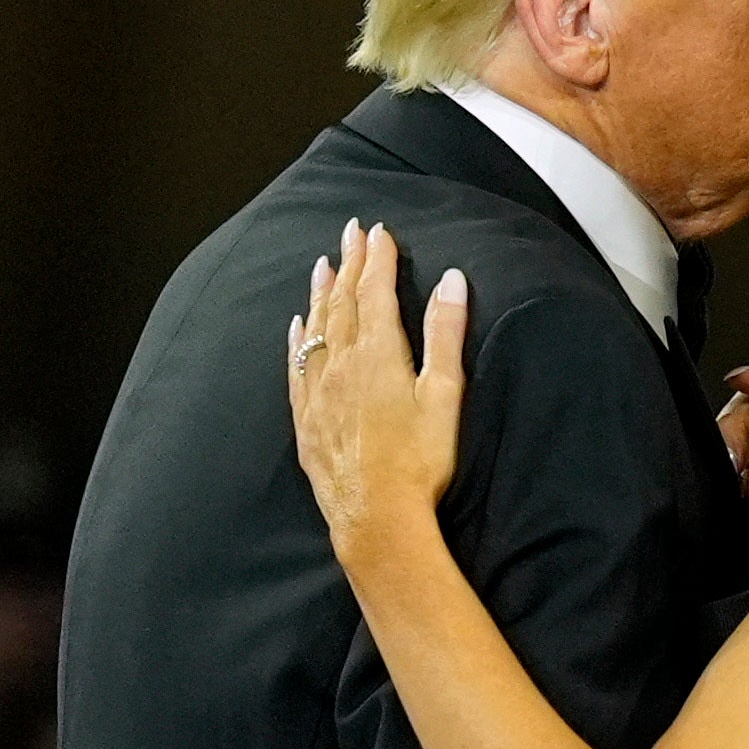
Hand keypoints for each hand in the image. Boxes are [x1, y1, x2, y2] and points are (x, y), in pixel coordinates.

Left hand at [288, 220, 470, 576]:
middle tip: (350, 232)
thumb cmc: (420, 460)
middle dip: (349, 263)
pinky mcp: (306, 420)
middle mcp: (341, 364)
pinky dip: (297, 338)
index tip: (379, 231)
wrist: (376, 517)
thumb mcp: (444, 395)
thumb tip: (452, 280)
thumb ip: (445, 334)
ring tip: (322, 265)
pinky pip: (296, 366)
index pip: (376, 291)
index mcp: (378, 354)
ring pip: (316, 329)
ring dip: (321, 293)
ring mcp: (318, 392)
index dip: (377, 258)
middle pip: (343, 302)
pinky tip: (296, 326)